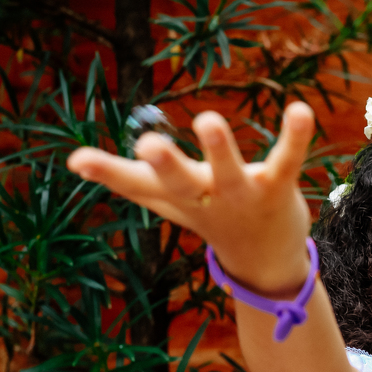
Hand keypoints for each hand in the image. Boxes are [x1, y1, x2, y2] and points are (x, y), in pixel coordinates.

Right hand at [66, 102, 315, 294]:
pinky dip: (294, 137)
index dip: (108, 172)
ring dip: (219, 148)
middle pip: (181, 183)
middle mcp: (207, 198)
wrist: (265, 262)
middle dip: (165, 165)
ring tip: (208, 120)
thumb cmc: (209, 217)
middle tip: (146, 145)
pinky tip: (299, 110)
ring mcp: (243, 194)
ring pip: (230, 172)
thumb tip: (71, 162)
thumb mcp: (167, 201)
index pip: (138, 186)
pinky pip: (286, 161)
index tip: (77, 160)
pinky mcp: (278, 188)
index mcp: (178, 198)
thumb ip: (125, 180)